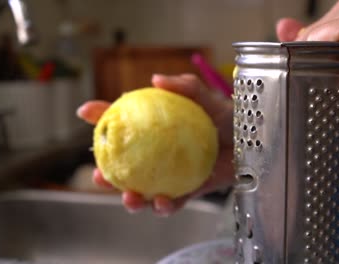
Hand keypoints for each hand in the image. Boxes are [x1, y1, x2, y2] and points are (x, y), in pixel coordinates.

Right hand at [77, 74, 234, 214]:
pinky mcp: (189, 191)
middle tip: (99, 176)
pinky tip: (163, 202)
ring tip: (129, 198)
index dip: (101, 119)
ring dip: (132, 199)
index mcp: (156, 132)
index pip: (123, 126)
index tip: (85, 112)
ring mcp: (171, 176)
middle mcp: (158, 155)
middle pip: (125, 168)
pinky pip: (174, 202)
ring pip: (144, 192)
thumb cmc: (227, 117)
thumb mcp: (206, 98)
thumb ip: (184, 86)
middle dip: (106, 176)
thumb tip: (155, 79)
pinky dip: (166, 205)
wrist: (252, 140)